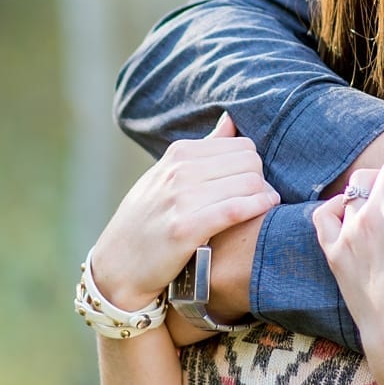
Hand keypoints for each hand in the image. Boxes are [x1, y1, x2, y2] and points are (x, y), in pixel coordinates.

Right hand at [87, 115, 279, 310]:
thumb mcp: (167, 176)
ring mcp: (181, 198)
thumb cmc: (148, 221)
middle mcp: (179, 170)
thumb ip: (204, 149)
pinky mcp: (186, 228)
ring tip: (265, 205)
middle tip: (261, 196)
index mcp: (178, 153)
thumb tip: (232, 119)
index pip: (241, 144)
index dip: (253, 165)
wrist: (118, 265)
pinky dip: (258, 207)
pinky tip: (266, 210)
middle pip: (249, 161)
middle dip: (261, 178)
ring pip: (249, 182)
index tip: (253, 182)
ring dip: (264, 195)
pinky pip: (236, 209)